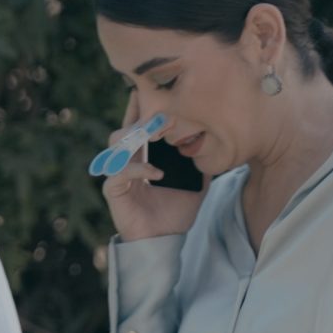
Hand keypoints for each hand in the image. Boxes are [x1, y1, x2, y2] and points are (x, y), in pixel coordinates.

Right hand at [102, 97, 205, 241]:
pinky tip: (157, 172)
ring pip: (115, 145)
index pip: (137, 125)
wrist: (165, 239)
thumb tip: (219, 138)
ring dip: (135, 137)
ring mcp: (117, 175)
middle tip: (161, 113)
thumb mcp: (196, 180)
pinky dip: (138, 169)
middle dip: (140, 118)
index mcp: (143, 155)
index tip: (153, 93)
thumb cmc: (176, 209)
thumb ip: (201, 159)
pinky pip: (118, 173)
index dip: (140, 108)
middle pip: (123, 129)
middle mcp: (126, 161)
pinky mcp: (114, 191)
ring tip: (156, 134)